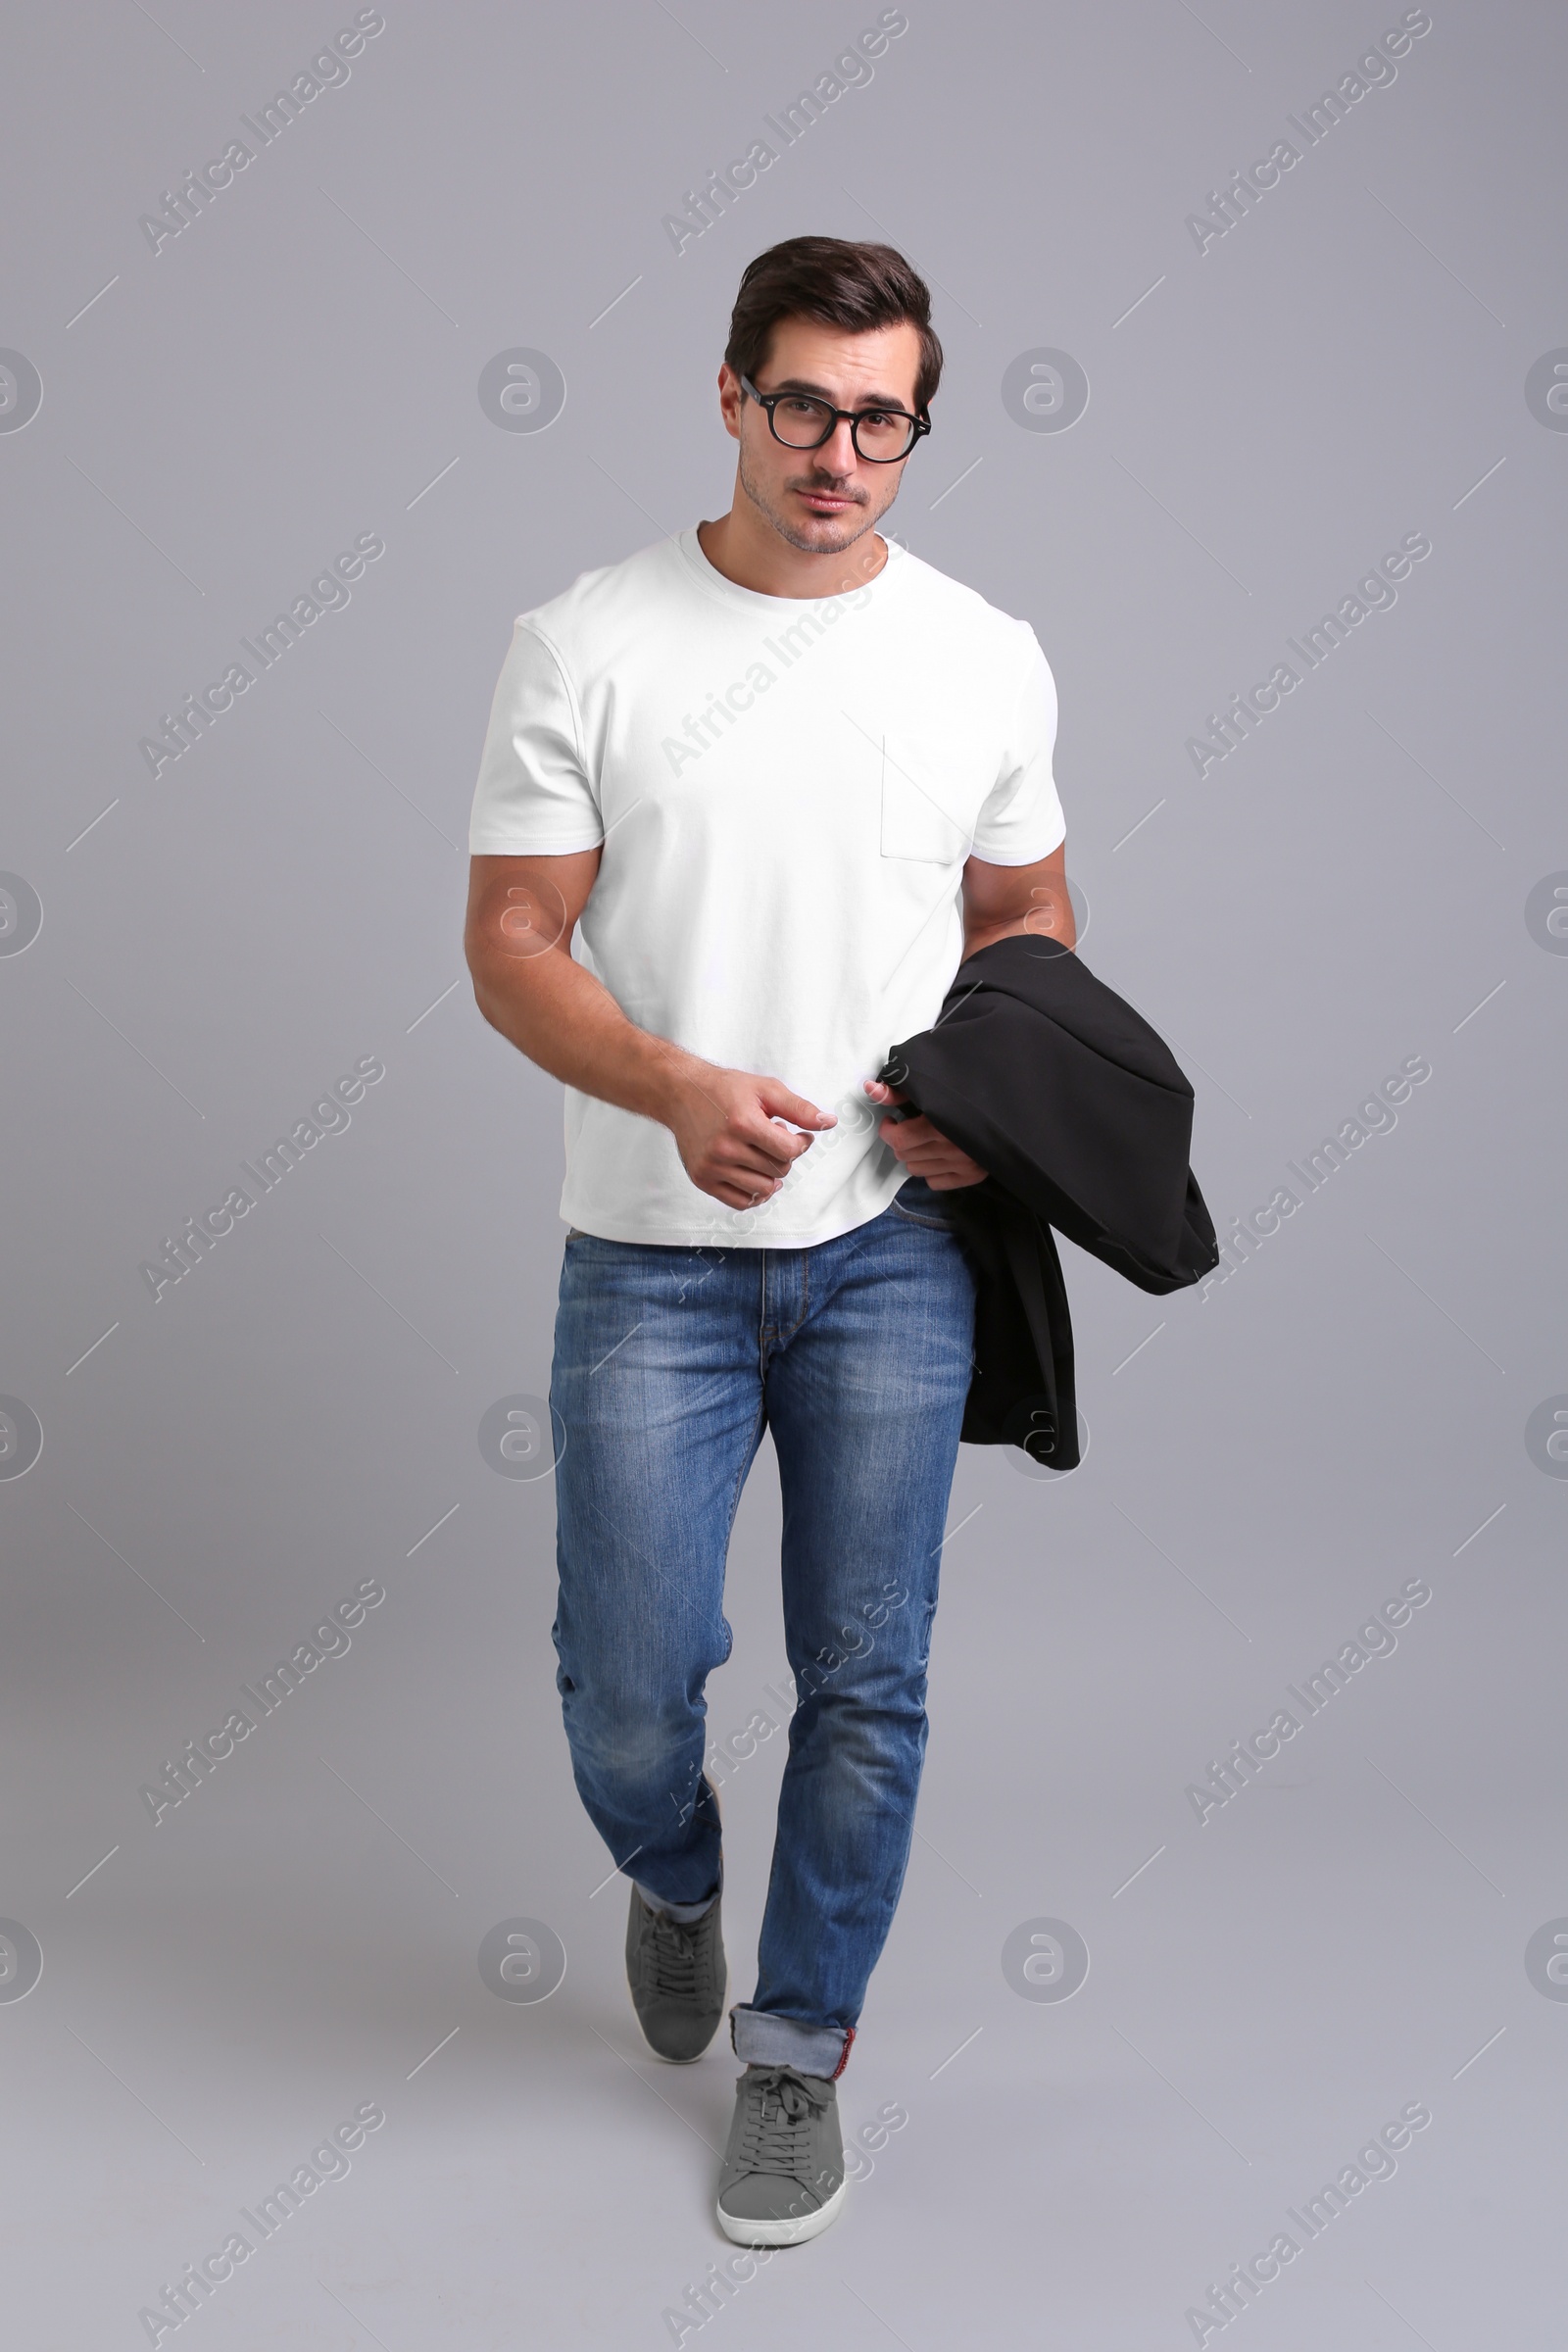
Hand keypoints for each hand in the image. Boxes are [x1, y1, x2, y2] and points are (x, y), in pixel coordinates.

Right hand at [664, 1062, 835, 1209]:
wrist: (682, 1093)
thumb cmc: (725, 1089)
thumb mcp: (765, 1089)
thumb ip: (799, 1108)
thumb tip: (829, 1122)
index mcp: (743, 1124)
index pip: (790, 1151)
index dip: (801, 1143)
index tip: (797, 1135)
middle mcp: (725, 1148)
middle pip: (778, 1170)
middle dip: (783, 1155)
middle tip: (771, 1137)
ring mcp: (711, 1167)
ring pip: (763, 1188)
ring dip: (770, 1173)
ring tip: (760, 1152)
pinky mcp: (702, 1179)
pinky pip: (740, 1202)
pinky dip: (754, 1193)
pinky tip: (755, 1174)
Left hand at [863, 1079, 987, 1189]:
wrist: (1005, 1107)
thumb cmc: (965, 1095)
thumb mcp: (931, 1089)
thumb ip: (899, 1092)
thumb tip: (870, 1089)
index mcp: (941, 1124)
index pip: (899, 1140)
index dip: (888, 1130)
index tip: (891, 1122)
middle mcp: (953, 1147)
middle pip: (904, 1155)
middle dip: (900, 1141)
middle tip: (909, 1129)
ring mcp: (963, 1164)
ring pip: (915, 1169)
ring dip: (914, 1156)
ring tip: (925, 1141)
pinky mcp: (972, 1175)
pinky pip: (934, 1182)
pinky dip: (931, 1170)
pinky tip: (938, 1155)